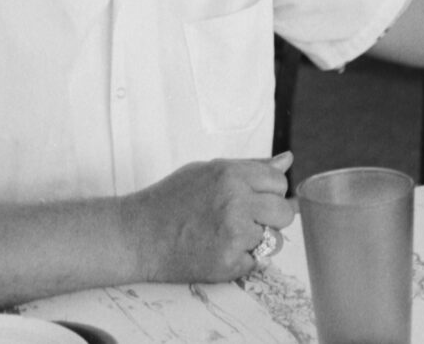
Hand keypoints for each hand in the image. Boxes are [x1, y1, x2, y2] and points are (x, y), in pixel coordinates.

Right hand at [125, 151, 294, 282]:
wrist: (136, 236)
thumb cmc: (169, 201)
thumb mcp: (206, 171)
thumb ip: (250, 166)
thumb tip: (287, 160)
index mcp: (231, 175)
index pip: (279, 182)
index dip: (269, 192)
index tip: (253, 198)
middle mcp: (236, 202)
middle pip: (285, 213)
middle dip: (270, 217)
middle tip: (244, 219)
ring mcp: (233, 235)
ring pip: (274, 240)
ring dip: (256, 240)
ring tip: (226, 235)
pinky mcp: (228, 263)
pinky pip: (256, 262)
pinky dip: (241, 259)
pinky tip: (217, 249)